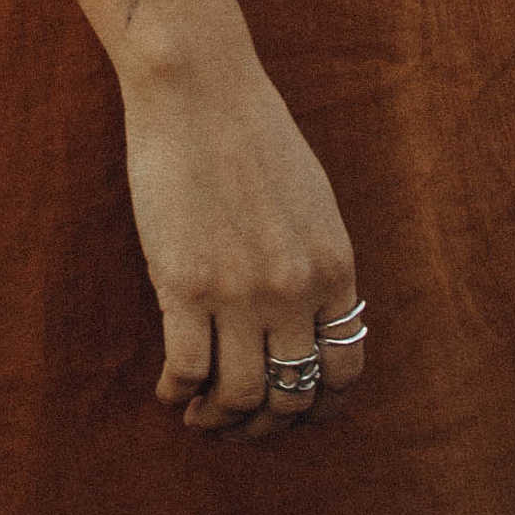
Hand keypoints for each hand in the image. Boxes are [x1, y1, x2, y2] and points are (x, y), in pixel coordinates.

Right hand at [120, 49, 362, 438]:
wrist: (198, 90)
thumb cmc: (251, 133)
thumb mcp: (312, 202)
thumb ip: (315, 264)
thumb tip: (309, 319)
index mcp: (334, 269)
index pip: (344, 371)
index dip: (319, 405)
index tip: (292, 410)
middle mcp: (295, 291)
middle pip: (291, 396)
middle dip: (265, 425)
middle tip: (238, 425)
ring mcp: (240, 292)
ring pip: (238, 396)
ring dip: (218, 420)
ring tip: (198, 416)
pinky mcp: (184, 284)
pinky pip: (187, 370)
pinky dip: (179, 393)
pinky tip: (170, 390)